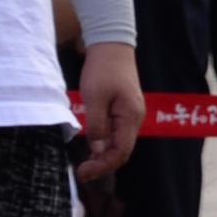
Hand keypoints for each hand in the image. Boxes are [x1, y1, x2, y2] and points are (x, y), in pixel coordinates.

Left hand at [76, 39, 144, 179]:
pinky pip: (116, 133)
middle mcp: (135, 119)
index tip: (83, 172)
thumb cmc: (103, 69)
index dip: (102, 166)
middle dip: (102, 164)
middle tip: (81, 172)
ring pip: (119, 143)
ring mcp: (130, 114)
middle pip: (121, 151)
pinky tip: (92, 146)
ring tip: (85, 163)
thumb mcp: (94, 98)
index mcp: (130, 117)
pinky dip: (105, 143)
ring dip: (103, 155)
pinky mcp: (123, 110)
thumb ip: (97, 126)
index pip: (120, 152)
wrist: (111, 45)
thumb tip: (98, 151)